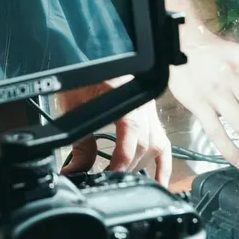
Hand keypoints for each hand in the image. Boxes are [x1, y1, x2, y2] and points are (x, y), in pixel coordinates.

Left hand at [56, 86, 171, 185]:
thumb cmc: (81, 78)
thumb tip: (76, 171)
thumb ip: (80, 143)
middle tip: (111, 180)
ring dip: (143, 165)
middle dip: (130, 166)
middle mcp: (143, 103)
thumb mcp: (75, 109)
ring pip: (156, 144)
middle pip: (145, 143)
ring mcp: (150, 110)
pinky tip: (159, 180)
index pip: (132, 133)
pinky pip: (163, 143)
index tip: (110, 175)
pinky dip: (162, 163)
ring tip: (127, 179)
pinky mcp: (151, 117)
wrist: (87, 58)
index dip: (123, 159)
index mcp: (127, 96)